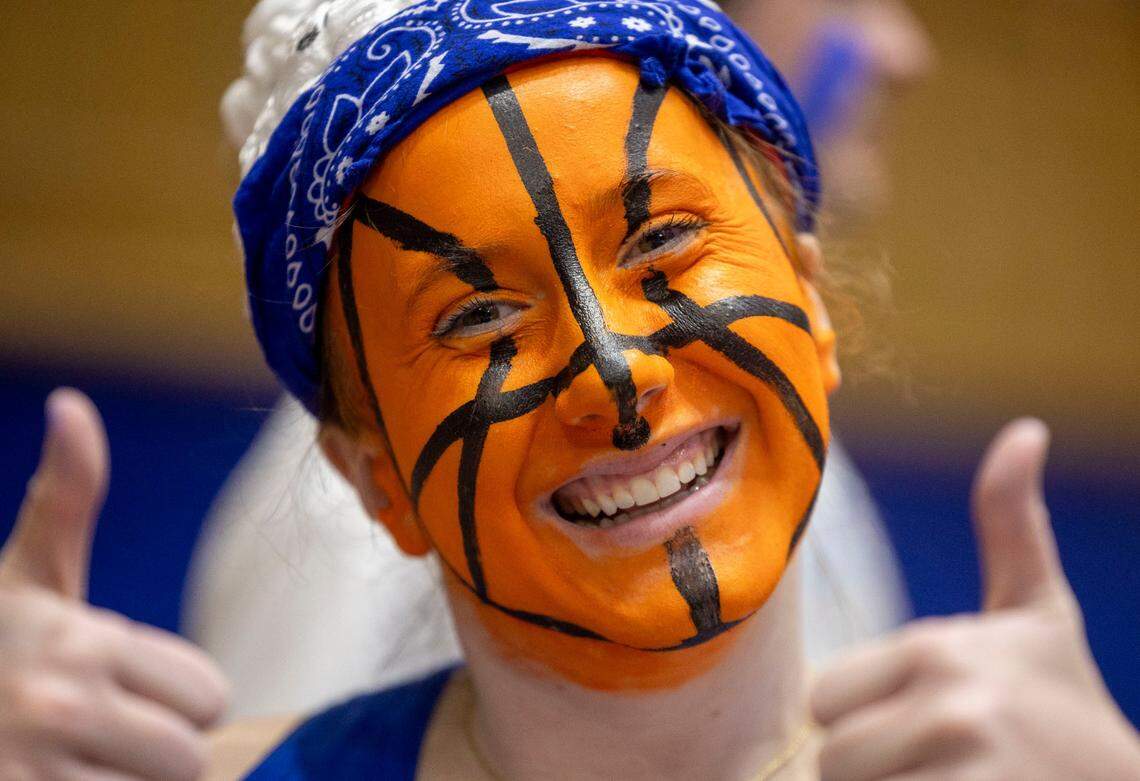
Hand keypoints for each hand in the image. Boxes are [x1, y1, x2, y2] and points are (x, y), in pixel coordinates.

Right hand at [0, 389, 228, 780]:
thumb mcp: (25, 575)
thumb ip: (65, 498)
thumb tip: (71, 405)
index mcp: (79, 640)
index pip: (209, 695)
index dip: (176, 699)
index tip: (122, 689)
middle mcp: (58, 707)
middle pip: (189, 758)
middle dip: (154, 753)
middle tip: (96, 738)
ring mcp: (34, 775)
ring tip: (71, 766)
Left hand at [812, 418, 1139, 779]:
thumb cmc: (1063, 703)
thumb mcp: (1036, 614)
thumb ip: (1013, 525)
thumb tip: (1025, 432)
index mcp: (937, 648)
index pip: (824, 701)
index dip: (864, 721)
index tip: (927, 724)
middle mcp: (950, 705)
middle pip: (834, 758)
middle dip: (877, 769)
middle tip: (945, 765)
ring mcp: (964, 768)